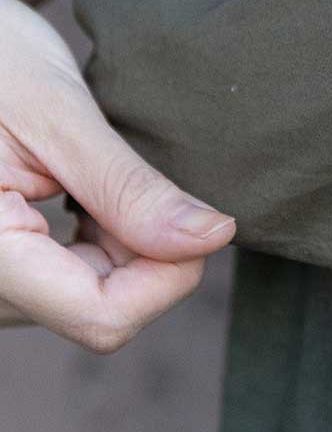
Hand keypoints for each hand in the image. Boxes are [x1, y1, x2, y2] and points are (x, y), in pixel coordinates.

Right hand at [0, 0, 234, 351]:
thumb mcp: (60, 116)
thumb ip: (128, 189)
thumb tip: (211, 238)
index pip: (100, 314)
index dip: (168, 272)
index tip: (204, 218)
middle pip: (101, 309)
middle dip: (146, 252)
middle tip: (137, 174)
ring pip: (89, 302)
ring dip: (122, 247)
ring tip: (98, 176)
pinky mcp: (3, 275)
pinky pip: (68, 285)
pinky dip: (99, 246)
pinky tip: (87, 196)